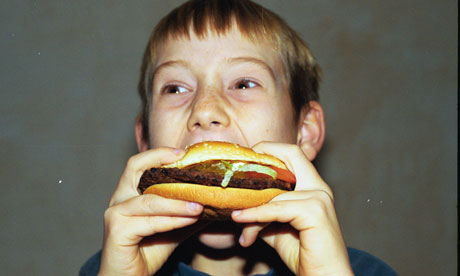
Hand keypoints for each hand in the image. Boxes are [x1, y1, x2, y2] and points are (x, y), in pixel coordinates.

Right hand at [98, 148, 203, 275]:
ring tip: (200, 204)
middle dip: (160, 160)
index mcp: (129, 193)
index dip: (159, 154)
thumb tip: (215, 200)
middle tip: (186, 161)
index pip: (140, 164)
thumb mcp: (174, 227)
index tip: (183, 152)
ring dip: (177, 202)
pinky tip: (189, 219)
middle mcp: (119, 199)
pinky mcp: (117, 232)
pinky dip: (171, 220)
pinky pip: (148, 223)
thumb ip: (189, 212)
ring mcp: (115, 214)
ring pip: (150, 201)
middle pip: (135, 168)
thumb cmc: (148, 250)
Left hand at [232, 142, 353, 275]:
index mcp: (313, 186)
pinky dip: (255, 215)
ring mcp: (319, 198)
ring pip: (275, 190)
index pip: (291, 153)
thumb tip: (236, 202)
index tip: (245, 160)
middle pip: (291, 152)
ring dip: (251, 206)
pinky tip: (240, 220)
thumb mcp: (275, 226)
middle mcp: (319, 187)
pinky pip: (276, 208)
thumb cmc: (302, 253)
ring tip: (235, 218)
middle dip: (262, 154)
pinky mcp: (315, 213)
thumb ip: (262, 209)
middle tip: (238, 166)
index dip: (268, 150)